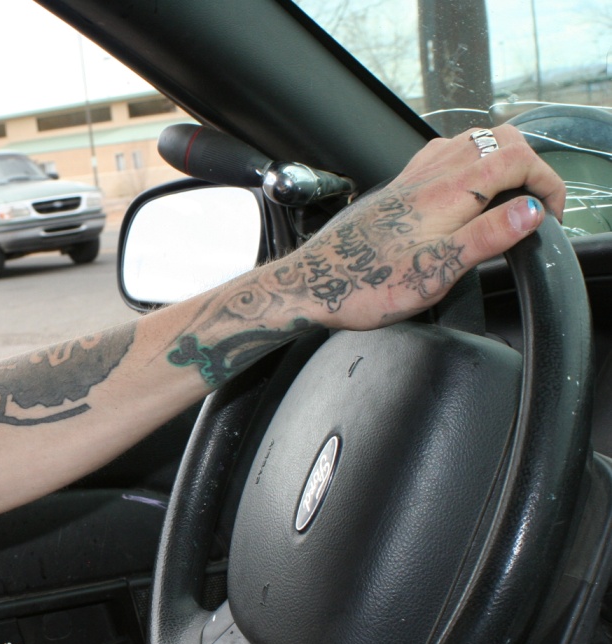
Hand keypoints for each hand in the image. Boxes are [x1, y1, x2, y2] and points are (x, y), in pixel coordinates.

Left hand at [287, 124, 565, 331]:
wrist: (309, 285)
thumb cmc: (363, 285)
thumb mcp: (435, 272)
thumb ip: (486, 238)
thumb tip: (531, 211)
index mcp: (447, 193)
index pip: (517, 160)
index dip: (547, 183)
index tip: (552, 216)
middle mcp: (428, 176)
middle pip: (497, 140)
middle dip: (529, 164)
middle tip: (536, 204)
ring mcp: (410, 179)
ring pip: (469, 142)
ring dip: (501, 158)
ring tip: (511, 195)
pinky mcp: (395, 190)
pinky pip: (440, 154)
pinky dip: (468, 161)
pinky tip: (464, 190)